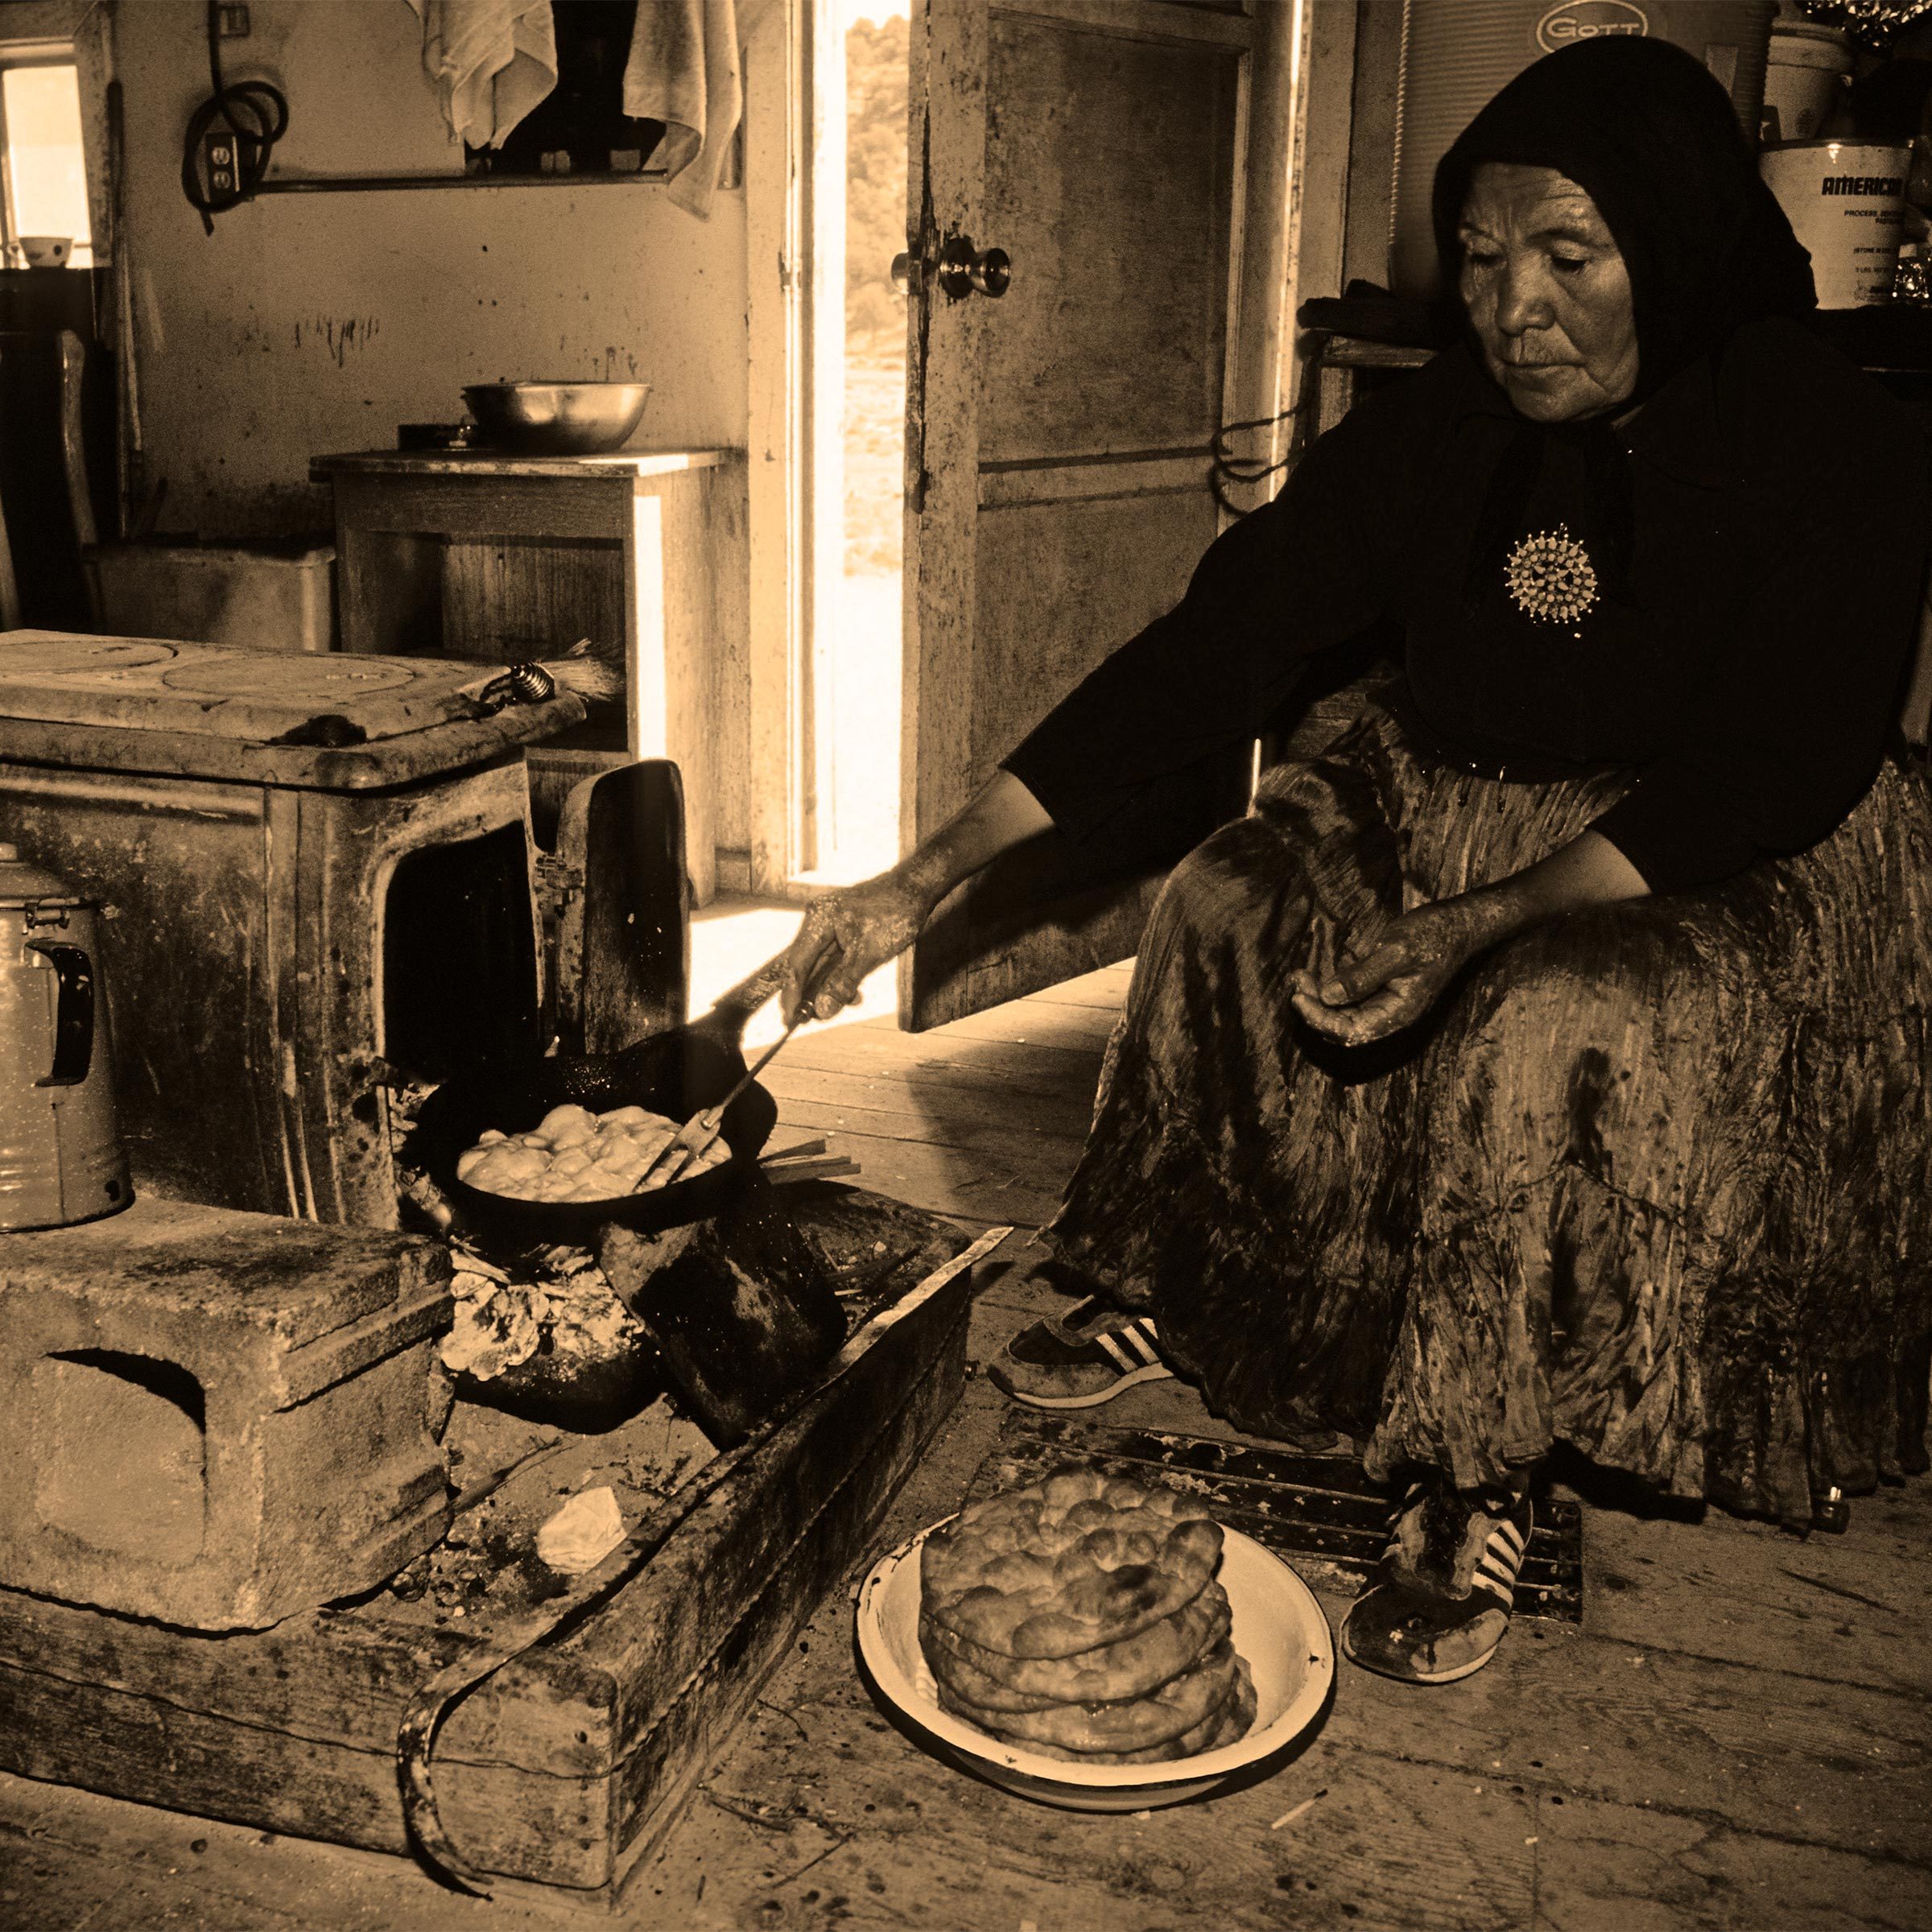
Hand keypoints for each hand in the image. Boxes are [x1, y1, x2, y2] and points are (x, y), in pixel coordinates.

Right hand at [779, 870, 935, 1024]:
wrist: (916, 887)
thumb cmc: (894, 914)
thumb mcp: (869, 954)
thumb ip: (843, 982)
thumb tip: (822, 1011)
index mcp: (817, 921)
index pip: (796, 965)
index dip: (792, 995)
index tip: (790, 1020)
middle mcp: (817, 921)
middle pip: (804, 966)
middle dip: (810, 995)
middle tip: (811, 1020)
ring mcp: (829, 925)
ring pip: (820, 966)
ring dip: (829, 988)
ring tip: (850, 1003)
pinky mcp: (842, 930)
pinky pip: (833, 959)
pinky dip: (841, 977)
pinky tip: (855, 992)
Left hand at [1291, 894, 1504, 1045]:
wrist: (1458, 923)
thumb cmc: (1432, 935)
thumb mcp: (1396, 952)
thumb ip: (1362, 976)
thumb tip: (1327, 996)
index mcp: (1397, 1013)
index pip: (1350, 1032)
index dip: (1320, 1019)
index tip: (1298, 998)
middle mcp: (1389, 1014)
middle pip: (1342, 1026)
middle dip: (1315, 1008)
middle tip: (1296, 983)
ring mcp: (1385, 1001)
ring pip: (1343, 1011)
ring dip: (1318, 998)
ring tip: (1298, 976)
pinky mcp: (1380, 987)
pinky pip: (1350, 997)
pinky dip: (1330, 987)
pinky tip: (1313, 972)